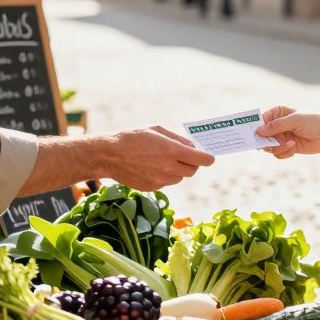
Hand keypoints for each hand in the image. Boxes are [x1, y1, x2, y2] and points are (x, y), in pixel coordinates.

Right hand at [99, 125, 214, 190]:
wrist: (109, 156)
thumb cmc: (133, 138)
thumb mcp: (156, 130)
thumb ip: (177, 139)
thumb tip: (192, 146)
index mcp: (171, 151)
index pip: (201, 159)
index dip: (208, 158)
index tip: (210, 157)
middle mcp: (168, 167)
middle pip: (192, 171)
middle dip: (193, 164)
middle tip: (186, 156)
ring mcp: (160, 180)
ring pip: (179, 178)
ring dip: (178, 170)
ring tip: (164, 160)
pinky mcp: (152, 188)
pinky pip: (166, 182)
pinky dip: (165, 176)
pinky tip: (152, 167)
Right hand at [255, 106, 319, 158]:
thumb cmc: (313, 122)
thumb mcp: (295, 120)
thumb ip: (277, 125)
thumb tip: (258, 131)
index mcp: (277, 113)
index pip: (261, 120)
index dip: (256, 127)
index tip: (255, 135)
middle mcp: (277, 125)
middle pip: (261, 136)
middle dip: (266, 142)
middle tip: (271, 145)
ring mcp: (280, 137)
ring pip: (268, 147)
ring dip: (278, 148)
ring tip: (290, 144)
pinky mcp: (285, 147)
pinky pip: (277, 154)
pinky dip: (284, 153)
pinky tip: (294, 148)